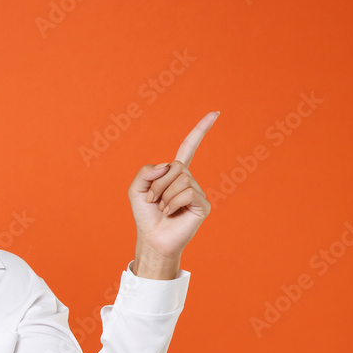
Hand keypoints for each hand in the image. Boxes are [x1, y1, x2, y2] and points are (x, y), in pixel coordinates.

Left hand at [126, 111, 218, 276]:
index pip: (189, 148)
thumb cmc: (145, 216)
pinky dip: (173, 203)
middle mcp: (189, 180)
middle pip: (176, 166)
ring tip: (163, 209)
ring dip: (164, 195)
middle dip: (158, 184)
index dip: (200, 131)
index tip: (216, 113)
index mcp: (175, 174)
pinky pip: (188, 192)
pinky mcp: (203, 205)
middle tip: (154, 201)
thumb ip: (146, 171)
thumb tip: (168, 166)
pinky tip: (171, 213)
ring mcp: (198, 192)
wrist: (152, 239)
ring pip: (181, 179)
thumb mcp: (136, 189)